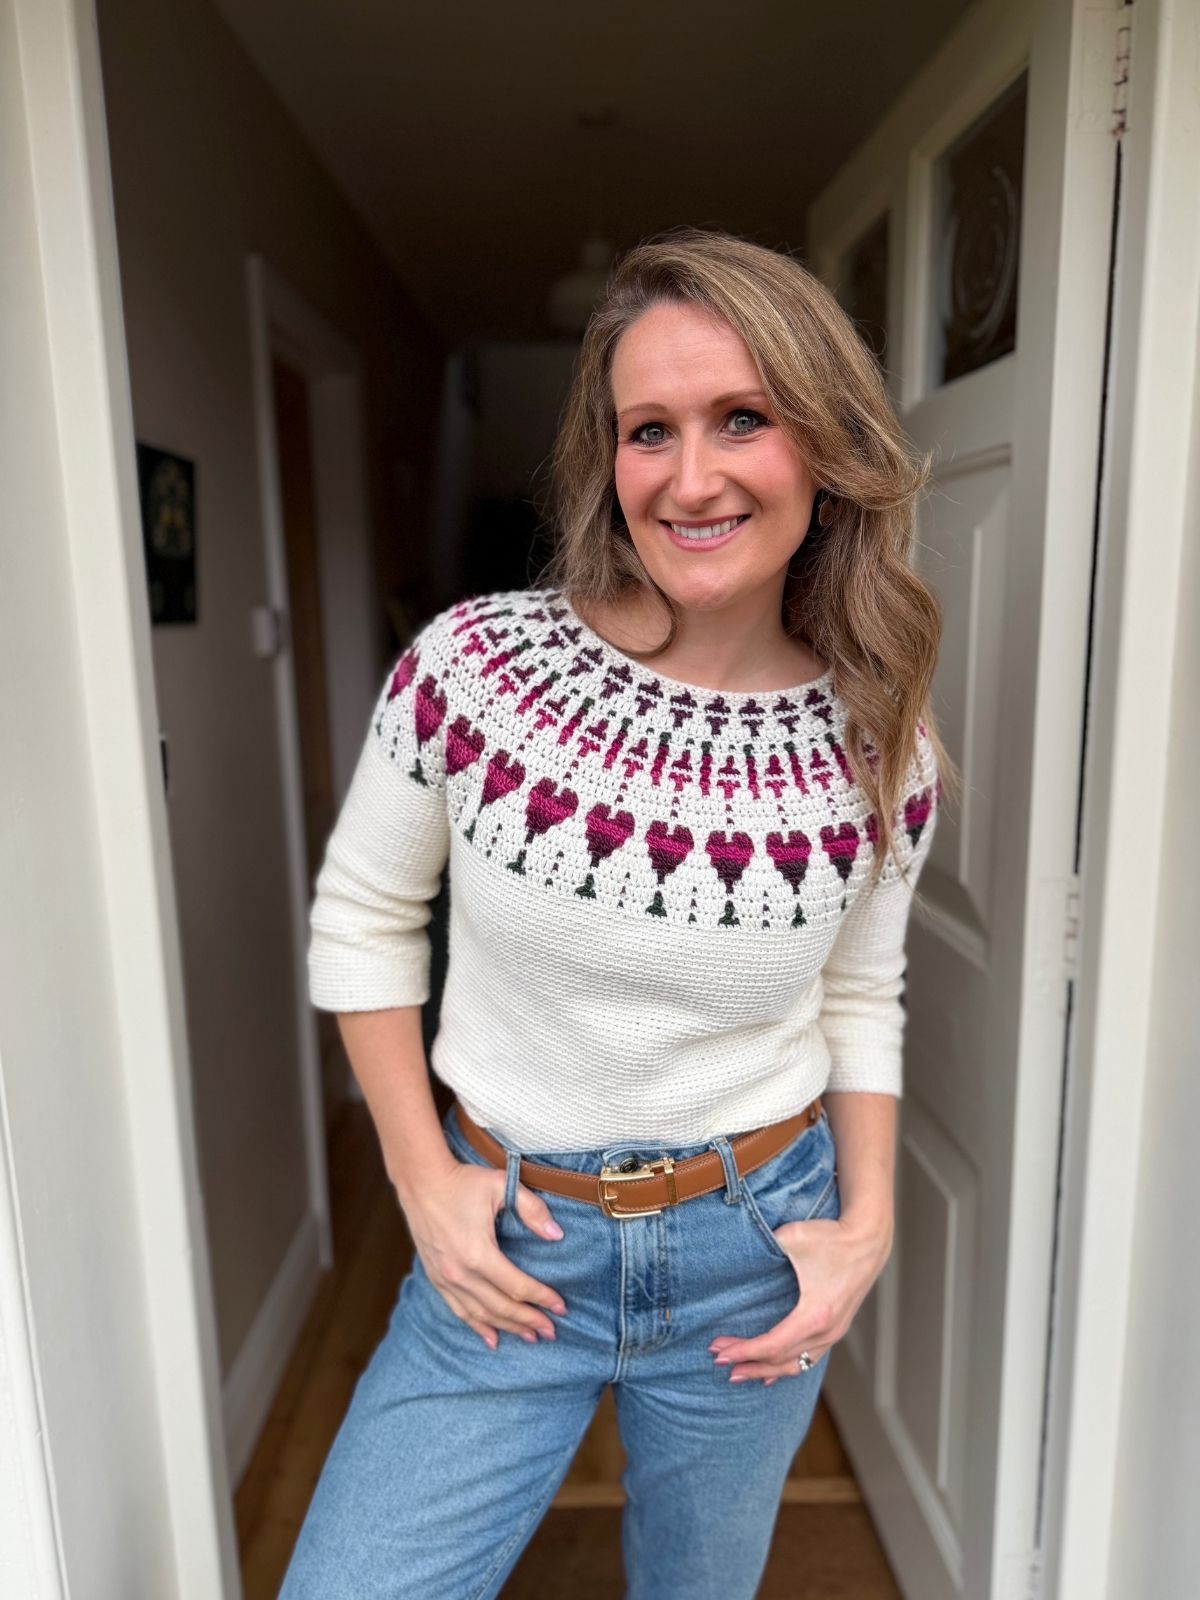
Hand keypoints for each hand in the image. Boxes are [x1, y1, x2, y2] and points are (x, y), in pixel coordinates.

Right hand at [400, 1160, 567, 1349]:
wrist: (421, 1181)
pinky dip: (477, 1326)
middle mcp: (460, 1273)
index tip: (561, 1307)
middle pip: (501, 1307)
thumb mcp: (501, 1186)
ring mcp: (445, 1278)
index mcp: (478, 1253)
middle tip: (551, 1331)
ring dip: (507, 1328)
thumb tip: (557, 1234)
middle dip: (529, 1321)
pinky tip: (492, 1339)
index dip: (542, 1298)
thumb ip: (532, 1209)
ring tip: (530, 1337)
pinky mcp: (435, 1278)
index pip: (517, 1286)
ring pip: (481, 1314)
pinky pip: (458, 1310)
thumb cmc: (462, 1181)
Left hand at [709, 1212, 891, 1383]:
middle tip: (718, 1362)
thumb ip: (763, 1249)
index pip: (771, 1345)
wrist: (868, 1239)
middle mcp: (826, 1331)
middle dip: (747, 1363)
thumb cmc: (830, 1238)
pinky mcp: (836, 1329)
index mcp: (814, 1314)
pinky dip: (787, 1368)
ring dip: (765, 1371)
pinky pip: (809, 1359)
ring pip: (796, 1366)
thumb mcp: (792, 1238)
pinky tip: (771, 1376)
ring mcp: (834, 1334)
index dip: (743, 1351)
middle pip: (780, 1361)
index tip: (718, 1351)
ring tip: (739, 1374)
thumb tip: (736, 1257)